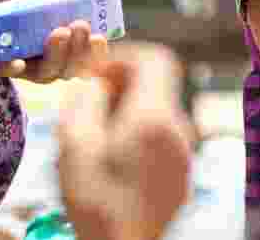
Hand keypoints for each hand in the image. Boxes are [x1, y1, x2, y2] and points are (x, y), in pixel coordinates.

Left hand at [0, 0, 109, 82]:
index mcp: (58, 41)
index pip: (83, 55)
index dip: (94, 51)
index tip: (102, 35)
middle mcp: (42, 57)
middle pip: (68, 68)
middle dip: (79, 51)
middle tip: (81, 26)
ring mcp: (18, 61)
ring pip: (44, 73)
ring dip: (57, 56)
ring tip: (60, 32)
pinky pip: (3, 70)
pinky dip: (13, 67)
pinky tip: (21, 62)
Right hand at [58, 43, 192, 239]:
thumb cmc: (98, 202)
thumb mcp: (75, 148)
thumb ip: (83, 104)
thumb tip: (92, 83)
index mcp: (155, 115)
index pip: (156, 58)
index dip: (125, 57)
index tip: (97, 74)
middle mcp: (179, 127)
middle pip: (158, 84)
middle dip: (123, 85)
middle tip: (91, 105)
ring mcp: (184, 150)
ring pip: (159, 111)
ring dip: (129, 111)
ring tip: (96, 136)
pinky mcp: (182, 170)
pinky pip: (163, 136)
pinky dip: (140, 133)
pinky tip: (114, 158)